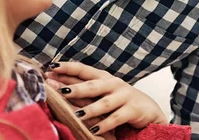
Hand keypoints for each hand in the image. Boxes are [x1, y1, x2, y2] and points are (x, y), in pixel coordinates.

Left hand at [49, 62, 166, 135]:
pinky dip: (104, 125)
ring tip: (77, 114)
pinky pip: (116, 118)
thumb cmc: (119, 99)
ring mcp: (124, 96)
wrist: (147, 108)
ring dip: (90, 109)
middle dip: (76, 88)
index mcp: (103, 77)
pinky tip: (94, 130)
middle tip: (59, 91)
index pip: (83, 70)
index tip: (52, 67)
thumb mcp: (101, 91)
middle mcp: (113, 84)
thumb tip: (56, 83)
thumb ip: (82, 87)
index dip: (68, 68)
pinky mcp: (132, 110)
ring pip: (104, 103)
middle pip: (92, 85)